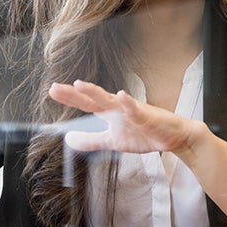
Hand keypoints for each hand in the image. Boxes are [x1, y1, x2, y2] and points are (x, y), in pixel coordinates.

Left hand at [48, 80, 198, 156]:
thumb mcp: (112, 141)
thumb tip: (67, 139)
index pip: (86, 104)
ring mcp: (132, 111)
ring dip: (96, 92)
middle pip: (93, 99)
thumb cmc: (144, 134)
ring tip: (80, 85)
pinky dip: (128, 104)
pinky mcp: (147, 117)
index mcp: (110, 113)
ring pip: (111, 100)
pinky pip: (136, 110)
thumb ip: (91, 140)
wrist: (173, 137)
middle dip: (75, 94)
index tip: (52, 91)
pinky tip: (121, 96)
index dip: (70, 98)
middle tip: (55, 88)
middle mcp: (118, 108)